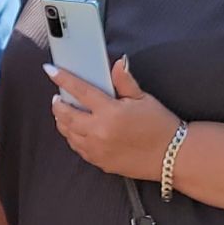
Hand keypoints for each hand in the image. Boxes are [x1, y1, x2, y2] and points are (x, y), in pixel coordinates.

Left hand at [47, 58, 179, 181]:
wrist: (172, 156)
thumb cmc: (160, 126)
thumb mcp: (144, 99)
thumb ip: (125, 81)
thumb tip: (117, 63)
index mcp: (110, 112)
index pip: (80, 90)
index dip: (63, 78)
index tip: (50, 70)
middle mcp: (99, 131)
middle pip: (66, 115)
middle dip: (57, 104)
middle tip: (57, 97)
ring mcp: (97, 149)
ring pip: (68, 133)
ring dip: (62, 121)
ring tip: (63, 112)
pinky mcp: (99, 161)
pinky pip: (77, 147)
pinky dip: (72, 136)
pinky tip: (75, 130)